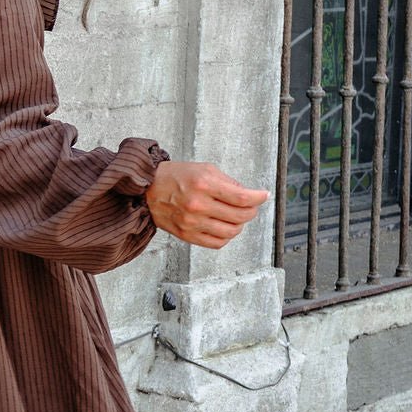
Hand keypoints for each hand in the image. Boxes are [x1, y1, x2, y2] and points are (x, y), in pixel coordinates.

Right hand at [144, 161, 269, 248]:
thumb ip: (227, 181)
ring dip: (239, 225)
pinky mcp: (187, 235)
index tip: (263, 195)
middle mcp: (198, 205)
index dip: (258, 198)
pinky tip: (224, 227)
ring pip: (231, 232)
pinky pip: (217, 243)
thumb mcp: (204, 169)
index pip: (242, 198)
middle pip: (240, 216)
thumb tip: (247, 194)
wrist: (147, 190)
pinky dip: (226, 236)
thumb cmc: (174, 177)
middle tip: (251, 206)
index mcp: (204, 184)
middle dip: (252, 211)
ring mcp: (192, 223)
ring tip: (236, 216)